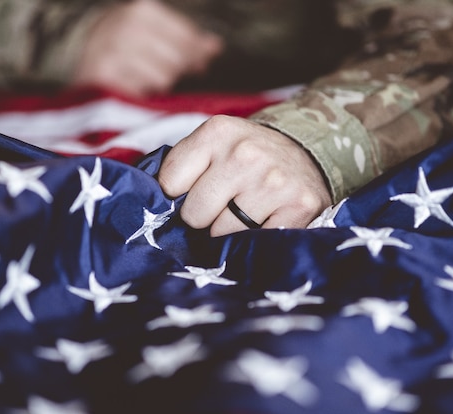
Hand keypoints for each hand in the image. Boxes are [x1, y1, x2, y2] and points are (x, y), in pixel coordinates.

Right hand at [73, 0, 223, 97]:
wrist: (72, 52)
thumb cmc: (121, 42)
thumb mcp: (152, 31)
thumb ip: (186, 40)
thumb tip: (215, 47)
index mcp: (143, 11)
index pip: (187, 38)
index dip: (197, 54)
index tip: (201, 64)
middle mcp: (127, 27)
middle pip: (177, 60)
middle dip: (176, 70)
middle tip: (163, 72)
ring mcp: (114, 51)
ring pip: (163, 78)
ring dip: (157, 84)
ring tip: (142, 77)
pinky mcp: (103, 77)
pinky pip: (141, 93)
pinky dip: (141, 94)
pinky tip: (133, 87)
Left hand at [158, 115, 332, 236]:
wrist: (305, 152)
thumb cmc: (244, 155)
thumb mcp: (211, 143)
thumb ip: (178, 167)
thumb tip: (147, 207)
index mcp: (217, 133)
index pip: (170, 185)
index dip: (178, 195)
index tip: (193, 192)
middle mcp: (246, 154)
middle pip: (195, 215)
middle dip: (204, 217)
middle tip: (222, 205)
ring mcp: (274, 181)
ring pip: (223, 233)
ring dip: (230, 231)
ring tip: (246, 211)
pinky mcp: (299, 206)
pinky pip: (257, 243)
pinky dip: (256, 240)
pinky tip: (265, 220)